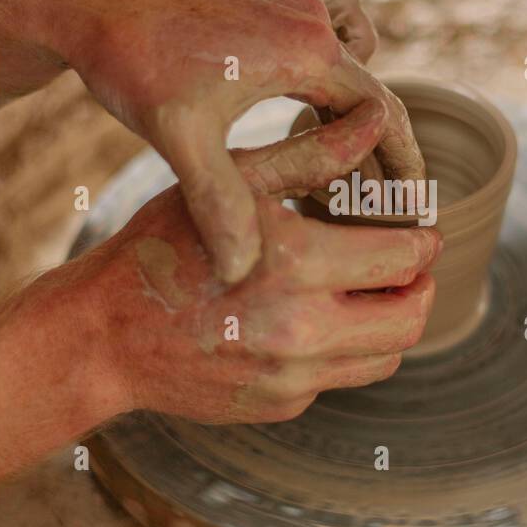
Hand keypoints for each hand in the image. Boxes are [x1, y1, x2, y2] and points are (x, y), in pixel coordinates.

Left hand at [29, 0, 423, 284]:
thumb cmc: (133, 59)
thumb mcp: (178, 136)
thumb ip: (219, 202)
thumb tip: (242, 273)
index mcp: (309, 52)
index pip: (385, 116)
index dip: (403, 169)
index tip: (411, 214)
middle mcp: (313, 22)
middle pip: (375, 93)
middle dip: (387, 151)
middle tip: (388, 209)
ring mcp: (293, 6)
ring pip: (355, 65)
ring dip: (360, 114)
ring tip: (349, 169)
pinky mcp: (269, 4)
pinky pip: (327, 44)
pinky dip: (331, 81)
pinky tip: (302, 114)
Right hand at [53, 100, 439, 424]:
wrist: (101, 336)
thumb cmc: (162, 246)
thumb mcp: (231, 183)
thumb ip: (310, 156)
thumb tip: (376, 121)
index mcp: (298, 263)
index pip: (405, 259)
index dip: (425, 242)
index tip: (422, 232)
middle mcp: (304, 330)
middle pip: (412, 319)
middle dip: (422, 288)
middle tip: (411, 266)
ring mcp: (294, 378)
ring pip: (386, 357)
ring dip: (391, 322)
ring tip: (371, 292)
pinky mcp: (281, 405)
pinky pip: (339, 378)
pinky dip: (342, 349)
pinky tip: (312, 319)